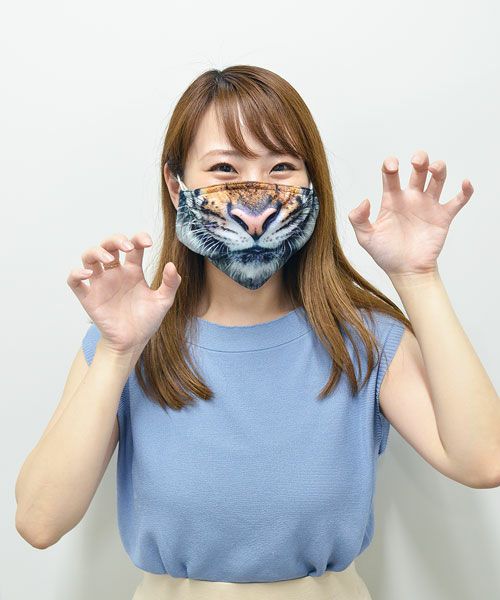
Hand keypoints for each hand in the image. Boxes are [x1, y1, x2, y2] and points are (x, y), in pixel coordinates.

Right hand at [67, 232, 181, 353]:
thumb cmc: (146, 321)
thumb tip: (171, 265)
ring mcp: (101, 284)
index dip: (138, 238)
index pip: (132, 246)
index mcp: (133, 271)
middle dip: (115, 240)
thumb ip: (170, 283)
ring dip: (96, 251)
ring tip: (108, 258)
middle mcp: (115, 274)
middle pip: (108, 245)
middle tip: (128, 247)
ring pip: (89, 257)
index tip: (148, 242)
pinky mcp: (89, 298)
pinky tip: (88, 274)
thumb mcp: (163, 301)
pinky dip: (76, 273)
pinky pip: (75, 281)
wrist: (133, 342)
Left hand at [348, 150, 473, 276]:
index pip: (391, 174)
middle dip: (420, 159)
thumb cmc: (386, 254)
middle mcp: (411, 198)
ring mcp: (428, 206)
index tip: (392, 166)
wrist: (405, 272)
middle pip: (418, 170)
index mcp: (392, 199)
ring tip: (434, 169)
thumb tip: (365, 201)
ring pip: (438, 178)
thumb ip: (358, 219)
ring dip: (439, 168)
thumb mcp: (365, 238)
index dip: (390, 164)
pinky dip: (465, 191)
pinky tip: (465, 183)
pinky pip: (458, 200)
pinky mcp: (443, 217)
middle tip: (416, 161)